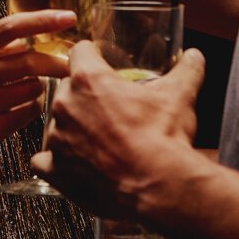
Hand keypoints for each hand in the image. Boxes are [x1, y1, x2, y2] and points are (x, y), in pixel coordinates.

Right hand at [0, 10, 74, 165]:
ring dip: (38, 86)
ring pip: (34, 88)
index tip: (69, 17)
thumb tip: (34, 37)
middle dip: (56, 62)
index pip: (11, 27)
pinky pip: (29, 113)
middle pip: (31, 62)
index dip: (43, 20)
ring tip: (23, 89)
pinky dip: (32, 107)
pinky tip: (18, 107)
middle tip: (69, 65)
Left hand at [32, 42, 204, 220]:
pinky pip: (43, 161)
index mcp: (89, 80)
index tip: (100, 61)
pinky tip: (73, 165)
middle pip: (67, 88)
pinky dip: (55, 162)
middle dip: (85, 95)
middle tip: (108, 108)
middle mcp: (66, 105)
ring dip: (73, 128)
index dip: (93, 55)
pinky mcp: (56, 171)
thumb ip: (187, 70)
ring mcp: (57, 139)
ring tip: (99, 140)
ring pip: (56, 124)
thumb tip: (195, 56)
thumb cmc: (165, 138)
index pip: (80, 52)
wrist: (161, 186)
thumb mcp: (180, 95)